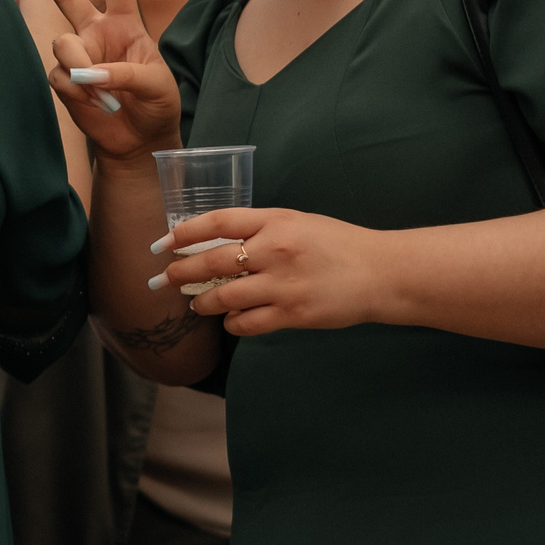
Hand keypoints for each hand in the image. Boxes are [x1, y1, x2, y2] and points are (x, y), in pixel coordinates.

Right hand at [8, 0, 178, 158]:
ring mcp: (77, 54)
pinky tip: (94, 101)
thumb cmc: (155, 104)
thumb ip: (123, 73)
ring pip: (62, 43)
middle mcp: (96, 33)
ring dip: (80, 65)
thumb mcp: (155, 84)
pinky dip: (76, 89)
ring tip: (100, 90)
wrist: (138, 140)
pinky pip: (58, 74)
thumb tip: (86, 72)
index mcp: (125, 24)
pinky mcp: (64, 78)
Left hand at [163, 208, 393, 335]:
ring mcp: (283, 284)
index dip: (183, 234)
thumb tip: (212, 241)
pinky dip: (233, 323)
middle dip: (180, 274)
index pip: (217, 222)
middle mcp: (275, 250)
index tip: (162, 244)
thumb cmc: (337, 244)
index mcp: (275, 221)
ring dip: (203, 303)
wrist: (381, 273)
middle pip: (212, 262)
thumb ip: (258, 228)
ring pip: (224, 298)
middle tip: (163, 280)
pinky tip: (232, 320)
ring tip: (196, 304)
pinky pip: (247, 323)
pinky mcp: (293, 313)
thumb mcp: (296, 222)